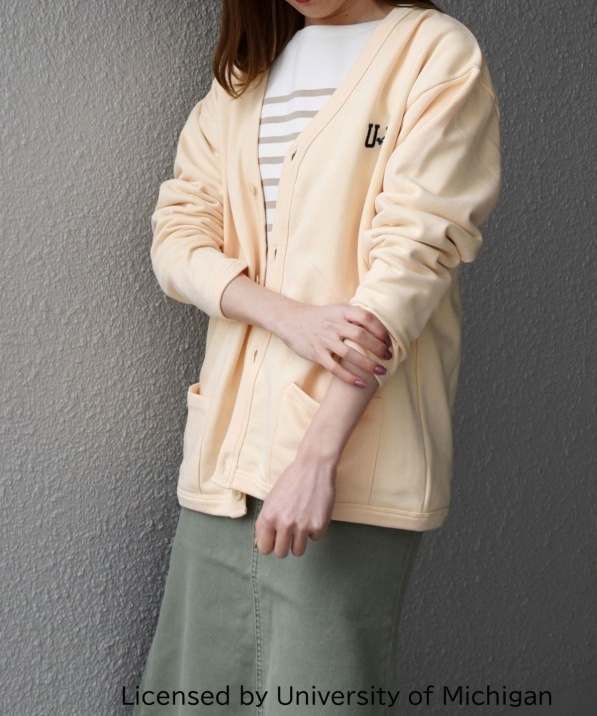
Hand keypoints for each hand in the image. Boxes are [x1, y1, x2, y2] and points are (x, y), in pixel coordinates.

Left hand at [255, 451, 336, 557]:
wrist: (313, 467)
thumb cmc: (291, 480)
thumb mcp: (271, 499)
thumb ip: (267, 521)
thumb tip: (264, 541)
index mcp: (269, 517)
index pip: (264, 548)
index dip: (269, 545)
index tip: (274, 541)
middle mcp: (284, 524)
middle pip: (281, 553)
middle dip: (284, 546)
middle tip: (289, 535)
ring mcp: (302, 526)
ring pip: (298, 551)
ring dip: (299, 541)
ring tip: (301, 526)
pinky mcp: (319, 525)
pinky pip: (315, 538)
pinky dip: (314, 530)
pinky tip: (313, 514)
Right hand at [275, 303, 391, 385]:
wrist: (290, 320)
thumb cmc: (319, 317)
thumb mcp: (336, 310)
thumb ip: (354, 317)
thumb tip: (380, 328)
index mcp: (342, 312)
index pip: (366, 318)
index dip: (381, 329)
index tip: (389, 341)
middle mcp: (334, 325)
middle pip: (361, 336)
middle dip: (378, 348)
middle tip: (389, 357)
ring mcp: (325, 339)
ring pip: (350, 354)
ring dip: (368, 364)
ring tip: (381, 371)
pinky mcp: (316, 353)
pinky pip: (335, 368)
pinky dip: (349, 377)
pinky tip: (360, 383)